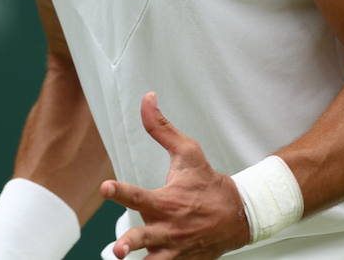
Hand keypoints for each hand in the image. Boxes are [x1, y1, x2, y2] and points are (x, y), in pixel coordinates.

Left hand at [99, 93, 249, 258]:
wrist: (239, 215)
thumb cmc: (207, 182)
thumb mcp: (188, 152)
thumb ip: (161, 128)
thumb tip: (147, 98)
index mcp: (166, 201)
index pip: (138, 195)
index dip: (120, 191)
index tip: (105, 188)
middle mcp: (168, 227)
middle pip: (145, 239)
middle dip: (130, 245)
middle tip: (118, 250)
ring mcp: (174, 249)